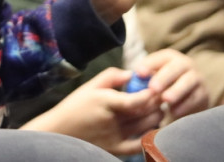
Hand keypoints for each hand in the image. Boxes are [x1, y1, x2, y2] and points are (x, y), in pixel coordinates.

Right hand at [22, 67, 162, 155]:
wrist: (60, 131)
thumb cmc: (74, 106)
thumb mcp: (89, 86)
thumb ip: (111, 76)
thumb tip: (132, 74)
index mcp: (104, 102)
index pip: (135, 101)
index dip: (149, 95)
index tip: (156, 87)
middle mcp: (111, 121)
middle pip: (143, 113)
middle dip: (157, 103)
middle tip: (162, 95)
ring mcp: (114, 136)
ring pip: (145, 127)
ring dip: (156, 117)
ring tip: (159, 109)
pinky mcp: (115, 149)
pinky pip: (139, 145)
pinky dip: (150, 136)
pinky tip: (155, 128)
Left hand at [138, 49, 208, 119]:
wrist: (188, 97)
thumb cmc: (164, 85)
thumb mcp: (154, 76)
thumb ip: (144, 77)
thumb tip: (131, 79)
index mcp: (170, 57)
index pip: (159, 58)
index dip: (149, 64)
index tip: (138, 73)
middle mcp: (186, 64)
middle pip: (176, 67)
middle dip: (163, 77)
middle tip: (153, 88)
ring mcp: (197, 78)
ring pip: (188, 82)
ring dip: (176, 91)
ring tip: (165, 99)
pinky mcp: (204, 94)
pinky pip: (195, 98)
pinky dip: (185, 105)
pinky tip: (174, 111)